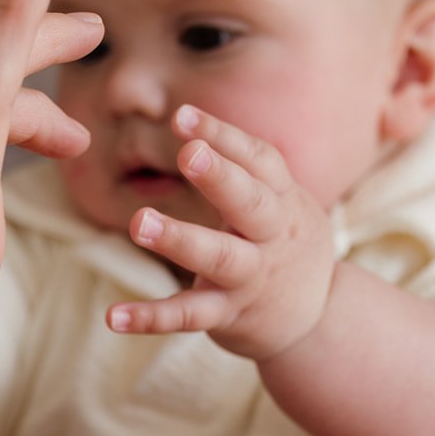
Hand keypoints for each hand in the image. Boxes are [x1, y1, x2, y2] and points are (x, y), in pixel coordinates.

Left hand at [108, 105, 335, 359]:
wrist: (320, 320)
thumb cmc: (286, 247)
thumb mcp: (284, 204)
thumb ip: (247, 174)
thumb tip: (194, 132)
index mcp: (283, 201)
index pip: (258, 160)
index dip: (223, 136)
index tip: (182, 116)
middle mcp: (271, 236)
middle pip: (249, 202)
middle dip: (220, 177)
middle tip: (187, 154)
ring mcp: (251, 278)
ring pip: (217, 257)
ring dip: (179, 239)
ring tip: (139, 222)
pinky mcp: (229, 315)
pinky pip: (188, 316)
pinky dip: (150, 317)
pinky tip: (114, 317)